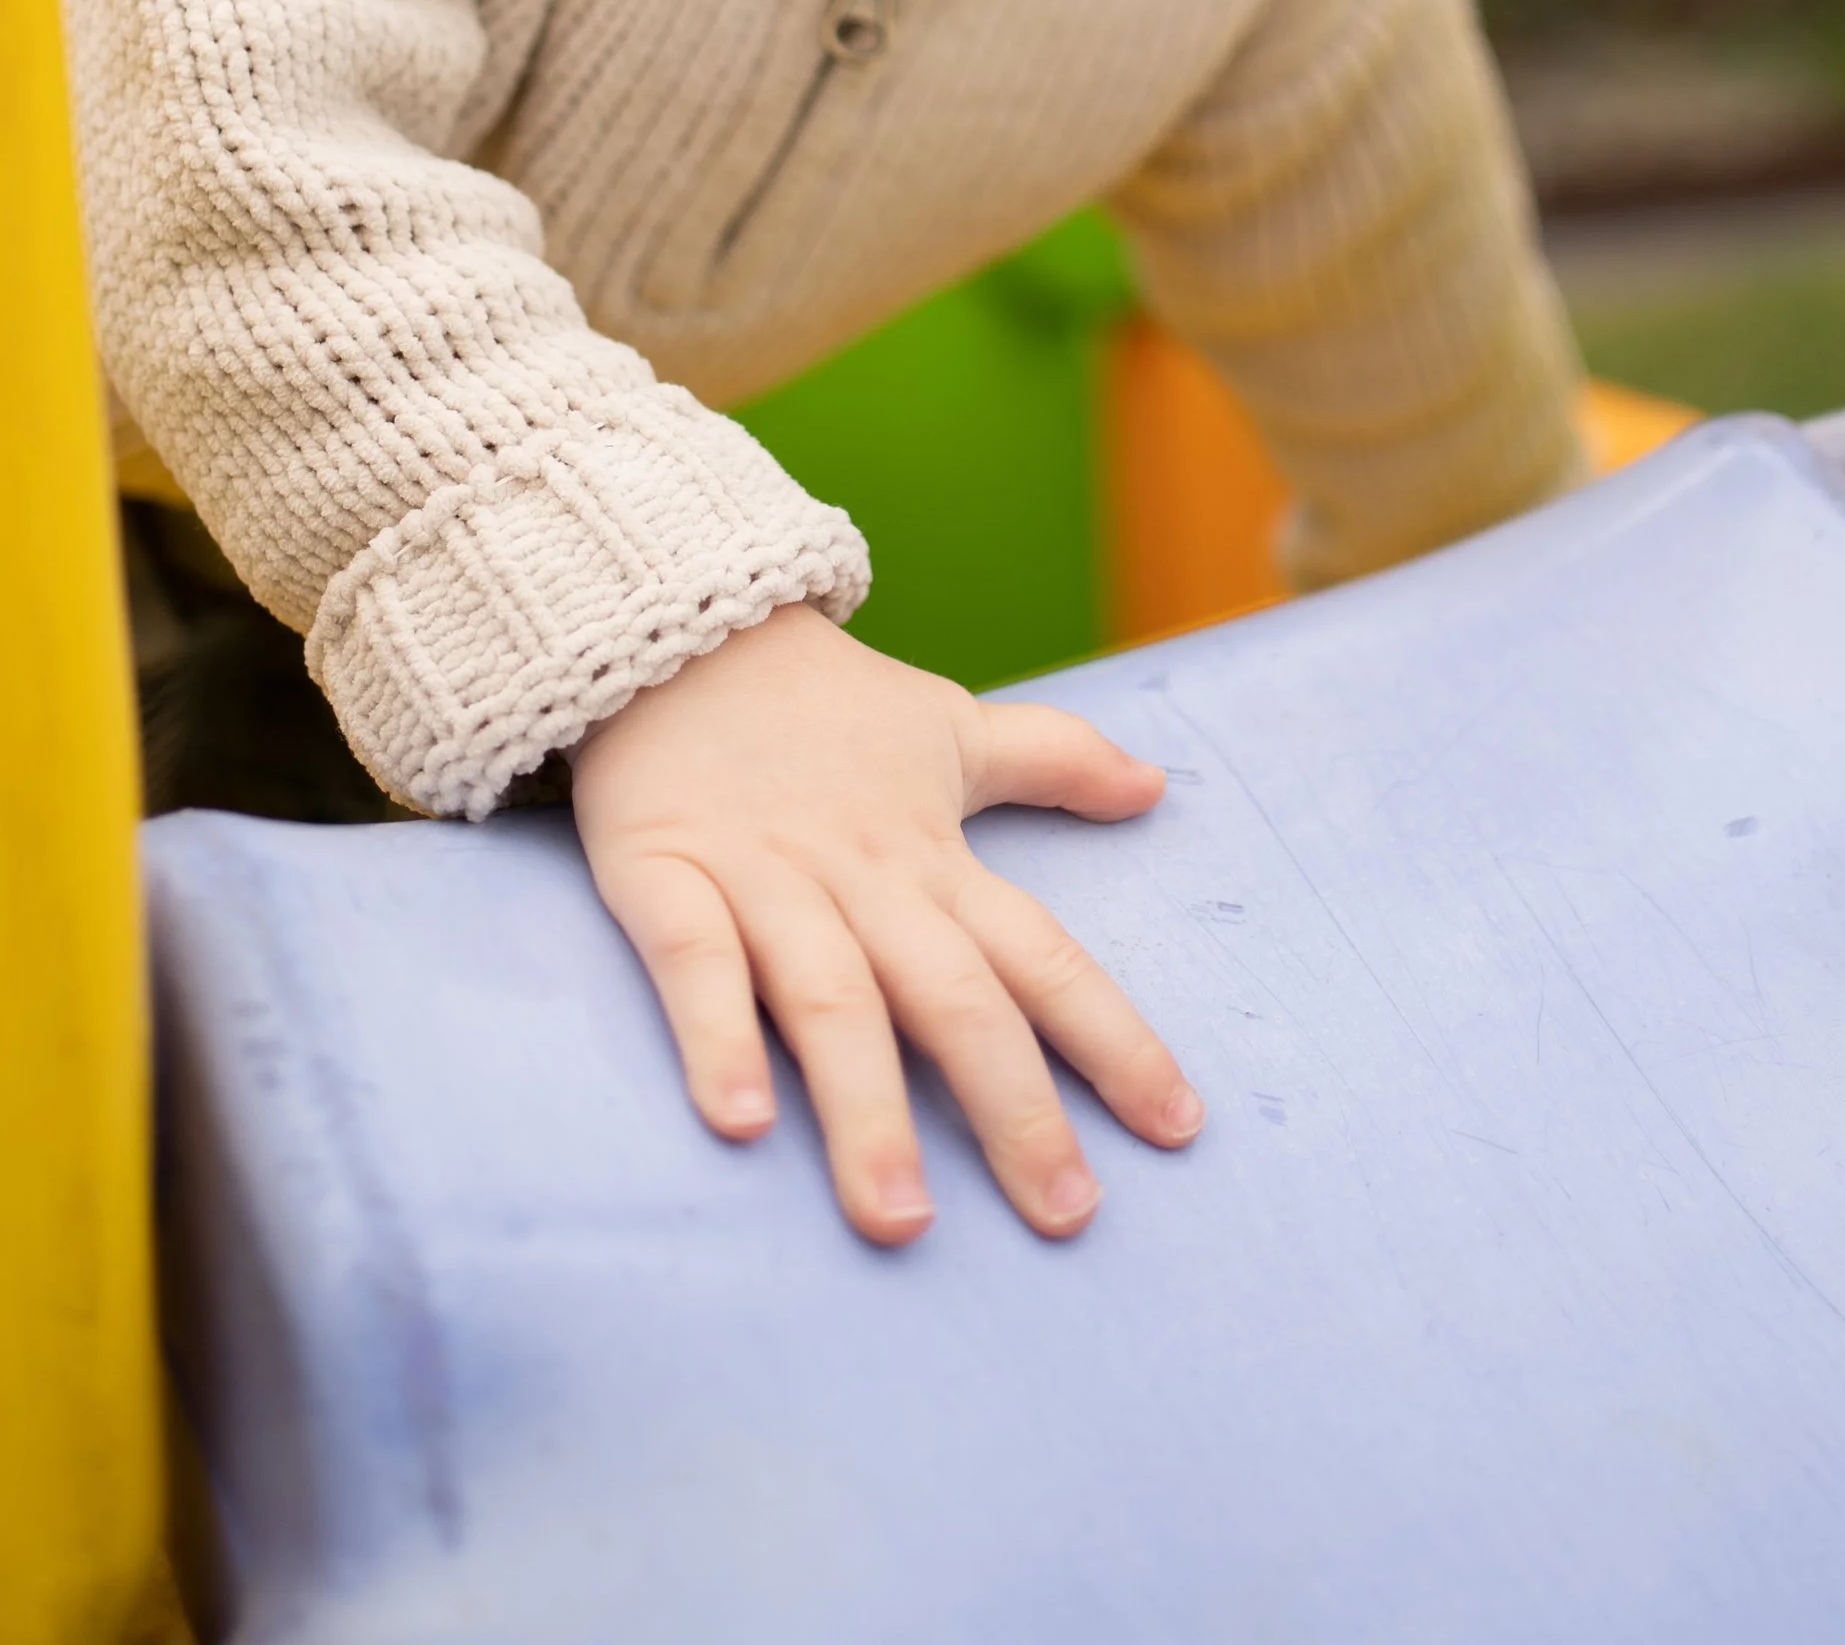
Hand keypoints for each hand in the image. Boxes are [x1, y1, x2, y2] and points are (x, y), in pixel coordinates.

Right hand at [570, 603, 1201, 1244]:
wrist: (675, 623)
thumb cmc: (822, 703)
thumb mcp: (949, 724)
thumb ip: (1053, 758)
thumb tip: (1156, 787)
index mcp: (934, 858)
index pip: (1043, 956)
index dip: (1113, 1039)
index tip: (1179, 1129)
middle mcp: (863, 879)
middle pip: (954, 999)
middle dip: (1013, 1109)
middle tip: (1067, 1217)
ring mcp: (763, 879)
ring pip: (830, 1000)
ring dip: (867, 1110)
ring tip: (900, 1221)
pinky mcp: (664, 873)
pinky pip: (694, 962)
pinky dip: (717, 1035)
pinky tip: (740, 1123)